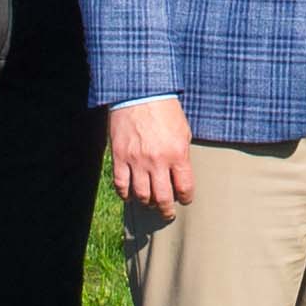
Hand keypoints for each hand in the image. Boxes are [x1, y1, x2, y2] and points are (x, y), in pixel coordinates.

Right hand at [110, 96, 200, 216]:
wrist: (139, 93)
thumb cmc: (165, 109)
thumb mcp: (183, 131)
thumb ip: (182, 155)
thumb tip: (181, 175)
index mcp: (177, 153)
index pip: (184, 187)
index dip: (186, 198)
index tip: (185, 200)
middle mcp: (157, 161)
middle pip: (162, 198)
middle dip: (167, 210)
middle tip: (168, 213)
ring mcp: (136, 160)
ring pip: (142, 195)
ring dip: (147, 203)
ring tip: (150, 203)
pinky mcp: (119, 157)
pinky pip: (121, 185)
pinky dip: (126, 194)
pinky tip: (130, 195)